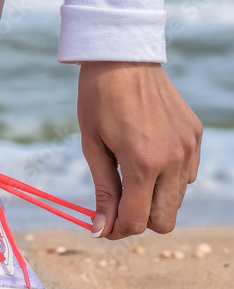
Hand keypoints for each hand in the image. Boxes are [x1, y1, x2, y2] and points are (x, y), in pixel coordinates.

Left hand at [77, 62, 201, 238]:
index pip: (137, 220)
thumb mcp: (92, 146)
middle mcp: (173, 159)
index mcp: (142, 163)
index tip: (103, 227)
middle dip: (139, 219)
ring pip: (176, 198)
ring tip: (129, 171)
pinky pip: (186, 174)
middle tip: (116, 205)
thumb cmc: (98, 100)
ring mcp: (189, 148)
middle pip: (164, 219)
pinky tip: (147, 154)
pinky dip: (167, 176)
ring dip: (153, 196)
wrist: (123, 58)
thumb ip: (102, 190)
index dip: (117, 230)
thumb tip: (101, 229)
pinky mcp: (196, 137)